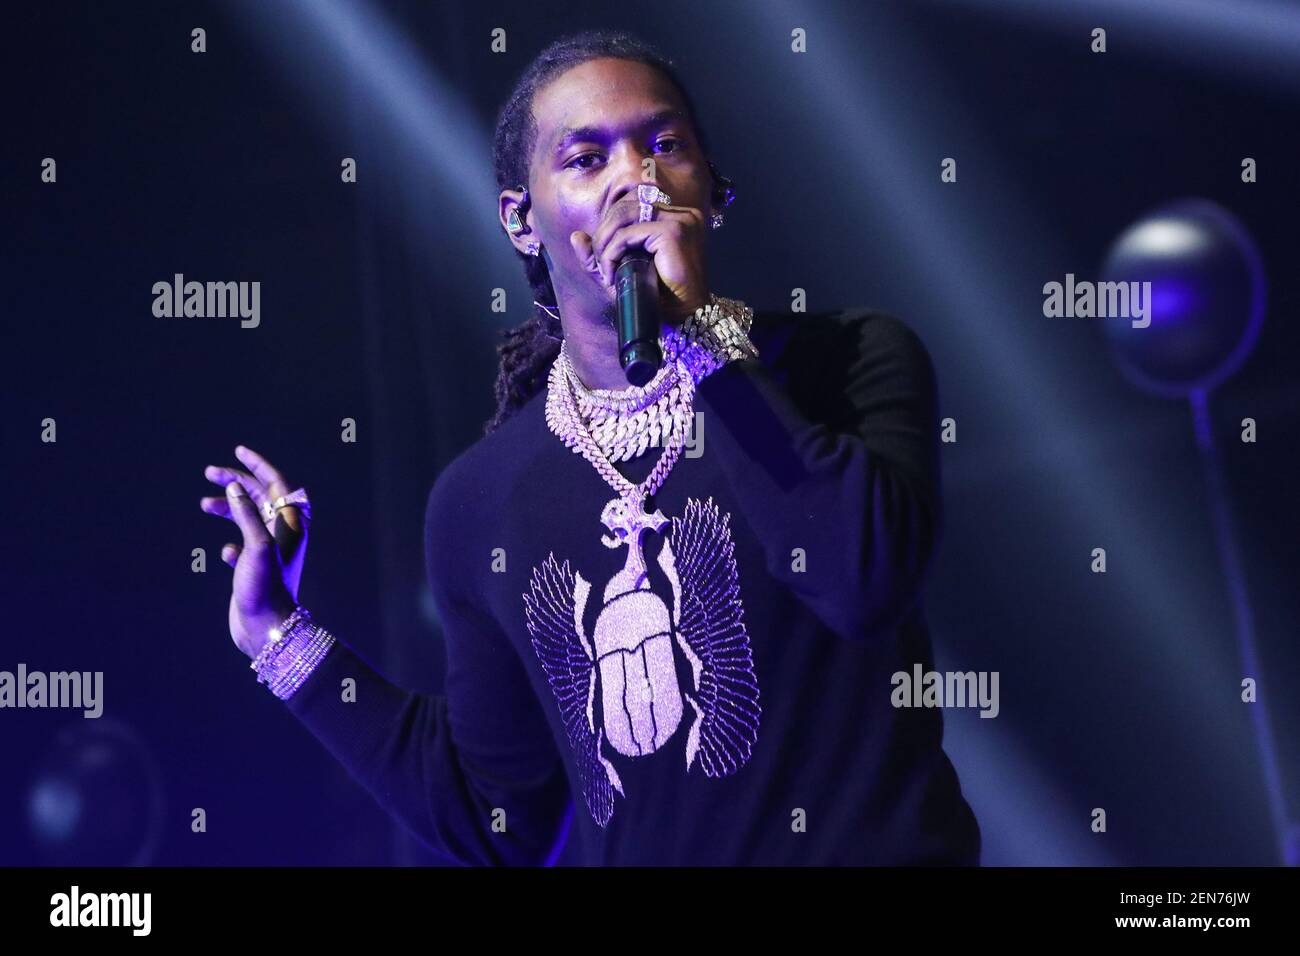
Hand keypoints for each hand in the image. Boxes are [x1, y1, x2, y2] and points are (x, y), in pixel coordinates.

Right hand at [199, 445, 303, 658]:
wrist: (266, 628)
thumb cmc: (265, 586)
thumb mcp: (256, 544)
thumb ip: (246, 513)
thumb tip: (238, 486)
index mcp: (292, 524)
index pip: (277, 483)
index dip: (258, 465)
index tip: (238, 451)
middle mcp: (284, 534)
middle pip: (260, 496)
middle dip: (236, 482)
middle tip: (208, 473)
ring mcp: (270, 550)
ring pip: (247, 518)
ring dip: (228, 508)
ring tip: (203, 505)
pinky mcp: (256, 567)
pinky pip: (241, 545)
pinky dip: (229, 543)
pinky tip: (225, 556)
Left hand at [570, 188, 709, 322]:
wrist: (685, 319)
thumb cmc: (661, 299)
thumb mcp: (624, 272)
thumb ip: (601, 253)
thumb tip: (576, 236)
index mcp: (676, 217)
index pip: (632, 204)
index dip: (611, 226)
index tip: (605, 257)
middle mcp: (681, 214)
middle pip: (625, 205)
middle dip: (604, 233)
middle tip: (600, 265)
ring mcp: (680, 220)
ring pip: (624, 214)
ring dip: (605, 241)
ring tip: (604, 268)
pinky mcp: (673, 232)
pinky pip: (628, 234)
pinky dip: (612, 252)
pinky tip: (611, 274)